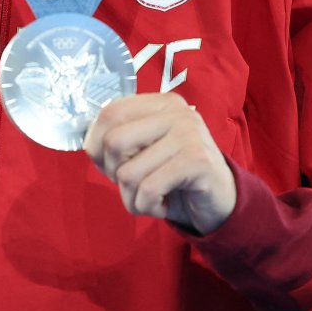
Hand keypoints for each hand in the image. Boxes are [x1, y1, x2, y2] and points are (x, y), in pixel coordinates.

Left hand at [83, 93, 237, 234]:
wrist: (221, 202)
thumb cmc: (175, 178)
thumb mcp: (144, 154)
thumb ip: (118, 144)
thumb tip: (90, 146)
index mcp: (159, 104)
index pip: (110, 113)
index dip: (96, 143)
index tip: (107, 165)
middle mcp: (175, 111)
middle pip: (114, 141)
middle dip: (114, 174)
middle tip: (133, 185)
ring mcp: (189, 132)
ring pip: (129, 172)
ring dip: (132, 198)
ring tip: (151, 198)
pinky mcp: (197, 160)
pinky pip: (149, 189)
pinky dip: (148, 206)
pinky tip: (163, 205)